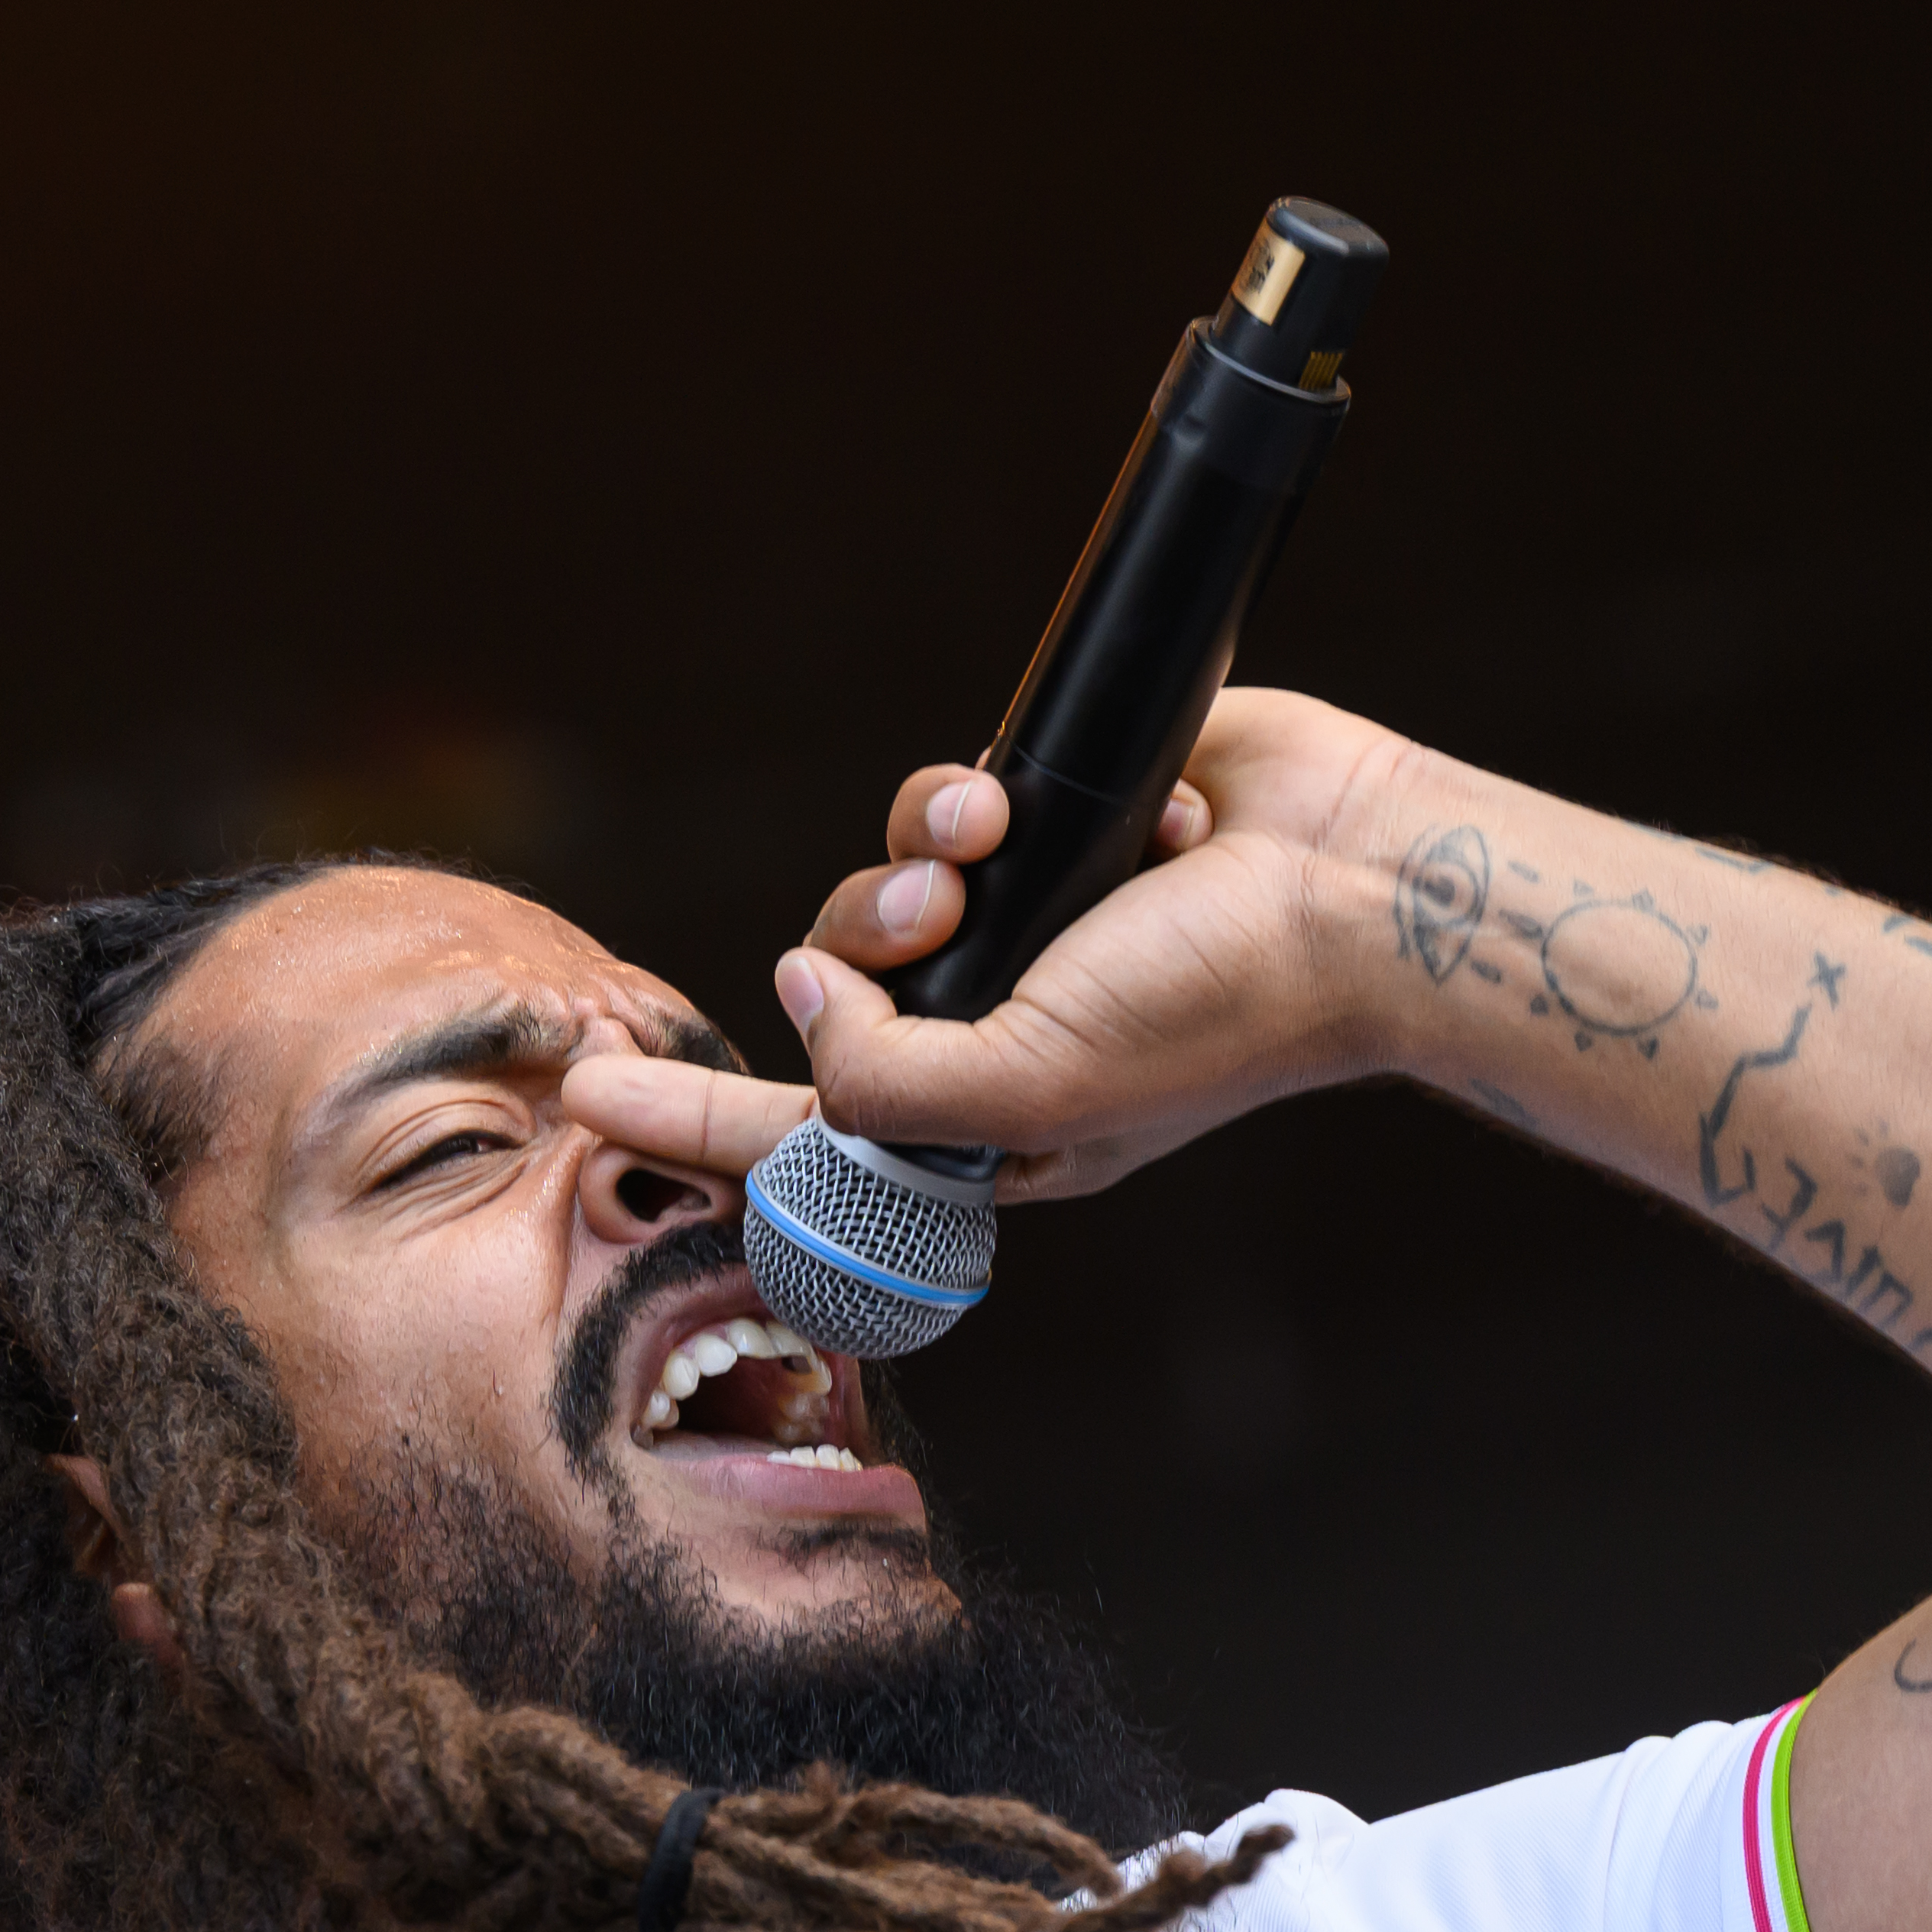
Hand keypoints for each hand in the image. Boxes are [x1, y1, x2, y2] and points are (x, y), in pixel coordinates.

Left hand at [565, 690, 1424, 1198]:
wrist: (1352, 885)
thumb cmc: (1217, 1010)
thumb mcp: (1033, 1094)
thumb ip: (886, 1084)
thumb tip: (799, 997)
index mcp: (981, 1129)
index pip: (797, 1134)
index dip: (688, 1118)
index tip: (578, 1090)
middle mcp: (985, 1031)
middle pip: (824, 986)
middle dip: (858, 939)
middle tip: (933, 915)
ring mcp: (1016, 928)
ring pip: (877, 882)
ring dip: (917, 851)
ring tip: (991, 835)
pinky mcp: (1043, 828)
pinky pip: (943, 803)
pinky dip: (995, 798)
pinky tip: (1106, 809)